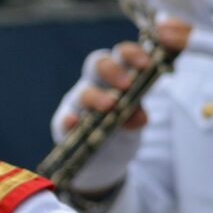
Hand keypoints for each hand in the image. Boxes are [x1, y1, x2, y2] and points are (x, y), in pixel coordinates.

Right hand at [51, 45, 146, 191]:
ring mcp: (78, 104)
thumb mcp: (136, 122)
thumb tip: (139, 116)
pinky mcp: (65, 127)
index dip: (135, 53)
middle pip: (98, 64)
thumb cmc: (121, 130)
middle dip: (113, 70)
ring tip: (110, 106)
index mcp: (117, 76)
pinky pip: (63, 121)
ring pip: (83, 92)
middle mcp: (95, 84)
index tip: (149, 61)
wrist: (104, 159)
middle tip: (127, 84)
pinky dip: (68, 120)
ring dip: (96, 97)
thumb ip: (139, 115)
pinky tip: (74, 122)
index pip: (122, 55)